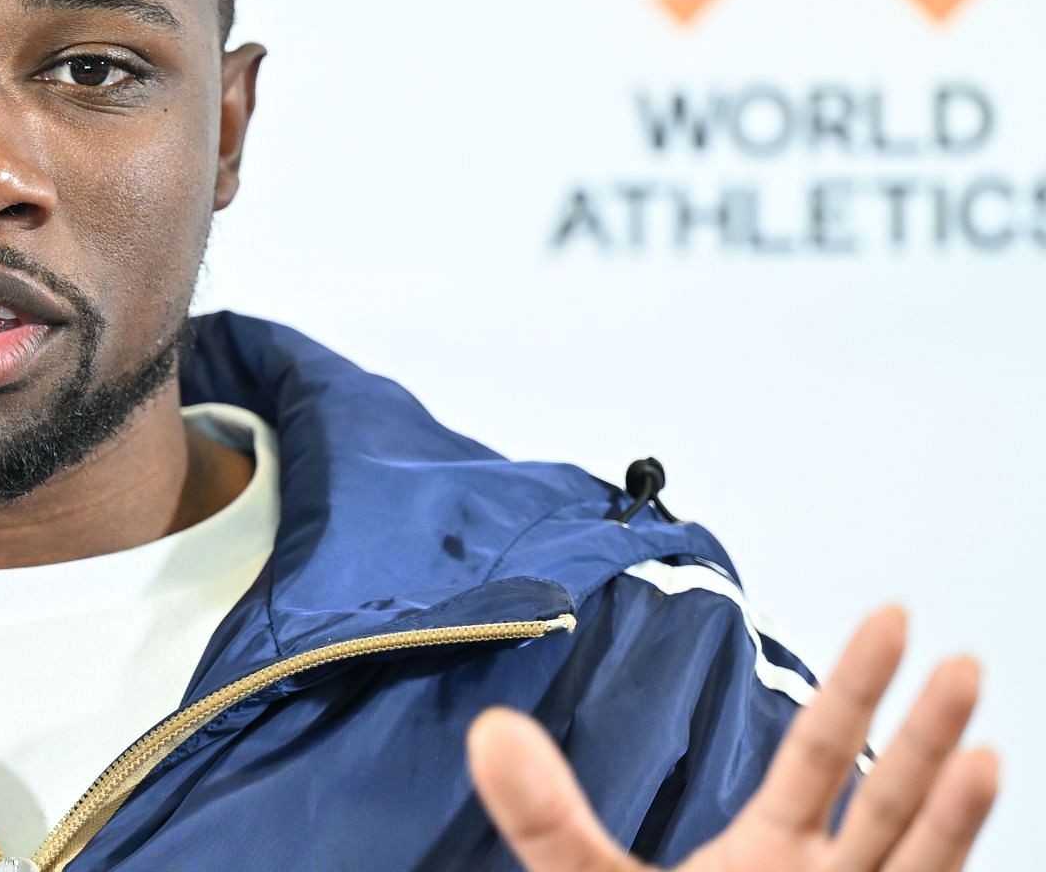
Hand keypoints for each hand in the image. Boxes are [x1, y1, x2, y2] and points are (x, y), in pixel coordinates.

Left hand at [467, 607, 999, 869]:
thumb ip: (546, 816)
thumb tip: (487, 730)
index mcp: (773, 856)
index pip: (819, 757)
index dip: (856, 689)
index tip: (890, 616)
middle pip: (885, 798)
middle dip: (923, 732)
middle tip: (959, 659)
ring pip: (916, 859)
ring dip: (951, 804)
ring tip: (977, 738)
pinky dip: (951, 852)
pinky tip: (975, 794)